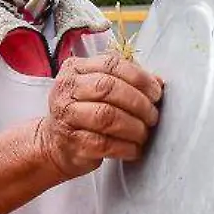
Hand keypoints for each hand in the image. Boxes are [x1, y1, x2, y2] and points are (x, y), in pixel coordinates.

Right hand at [34, 54, 162, 177]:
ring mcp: (66, 116)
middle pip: (108, 88)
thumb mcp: (99, 89)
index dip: (139, 78)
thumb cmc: (84, 113)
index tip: (156, 93)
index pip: (111, 64)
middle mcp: (66, 88)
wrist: (55, 144)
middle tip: (153, 116)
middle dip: (138, 103)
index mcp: (75, 68)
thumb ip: (126, 80)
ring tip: (144, 134)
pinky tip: (134, 149)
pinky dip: (126, 147)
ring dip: (134, 126)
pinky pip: (104, 144)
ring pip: (106, 116)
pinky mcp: (72, 142)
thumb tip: (158, 82)